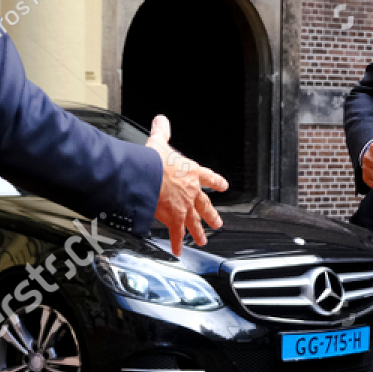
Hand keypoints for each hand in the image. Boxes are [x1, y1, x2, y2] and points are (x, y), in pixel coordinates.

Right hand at [146, 115, 228, 255]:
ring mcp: (184, 207)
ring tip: (204, 240)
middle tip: (218, 224)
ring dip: (199, 232)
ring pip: (195, 222)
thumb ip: (162, 131)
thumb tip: (161, 120)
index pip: (210, 178)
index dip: (217, 182)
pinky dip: (177, 243)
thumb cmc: (155, 160)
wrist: (149, 177)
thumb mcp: (160, 142)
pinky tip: (178, 251)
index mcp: (192, 173)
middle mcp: (191, 192)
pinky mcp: (173, 219)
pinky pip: (177, 234)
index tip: (223, 186)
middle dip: (212, 216)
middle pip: (205, 206)